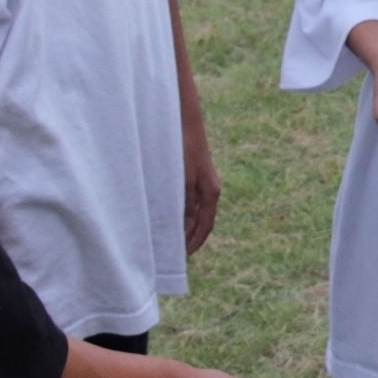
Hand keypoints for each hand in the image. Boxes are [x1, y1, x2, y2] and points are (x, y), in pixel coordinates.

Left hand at [181, 107, 219, 254]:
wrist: (184, 120)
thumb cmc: (184, 147)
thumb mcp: (183, 179)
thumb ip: (185, 203)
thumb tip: (184, 228)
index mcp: (211, 193)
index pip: (206, 226)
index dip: (195, 242)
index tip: (183, 257)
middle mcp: (209, 189)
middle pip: (201, 221)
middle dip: (189, 237)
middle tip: (174, 252)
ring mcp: (201, 182)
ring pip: (194, 211)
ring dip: (184, 225)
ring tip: (169, 237)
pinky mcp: (192, 174)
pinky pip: (188, 200)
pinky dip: (180, 212)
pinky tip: (167, 214)